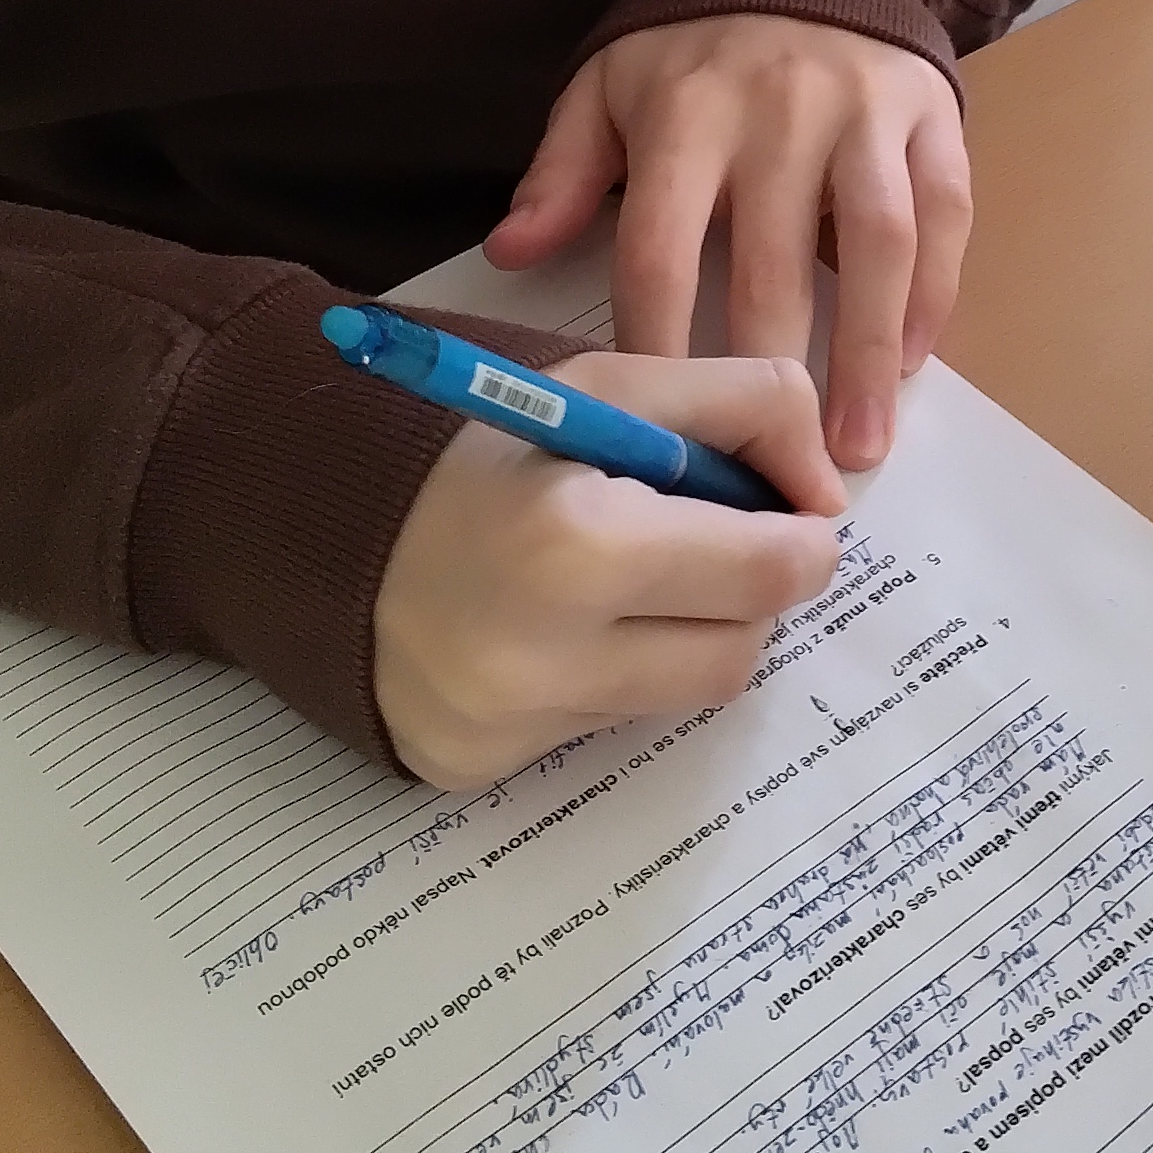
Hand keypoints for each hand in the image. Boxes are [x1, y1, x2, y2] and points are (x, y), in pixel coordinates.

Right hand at [373, 353, 843, 787]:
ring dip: (688, 634)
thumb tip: (829, 497)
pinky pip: (606, 730)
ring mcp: (509, 726)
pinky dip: (609, 676)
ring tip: (630, 579)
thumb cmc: (480, 450)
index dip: (800, 537)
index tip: (789, 514)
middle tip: (711, 542)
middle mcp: (542, 655)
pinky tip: (556, 629)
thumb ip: (740, 406)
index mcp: (575, 543)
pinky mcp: (481, 768)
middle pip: (739, 647)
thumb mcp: (602, 385)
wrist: (323, 528)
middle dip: (748, 589)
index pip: (767, 571)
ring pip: (682, 696)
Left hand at [485, 17, 972, 469]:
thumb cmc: (692, 44)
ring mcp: (864, 111)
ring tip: (860, 444)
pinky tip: (917, 362)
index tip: (660, 433)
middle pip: (771, 264)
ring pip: (876, 245)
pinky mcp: (931, 113)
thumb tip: (505, 255)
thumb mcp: (609, 86)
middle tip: (772, 473)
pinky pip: (943, 213)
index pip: (662, 249)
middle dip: (769, 380)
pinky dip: (934, 294)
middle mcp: (778, 110)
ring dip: (869, 353)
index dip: (659, 346)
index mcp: (685, 112)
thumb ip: (563, 173)